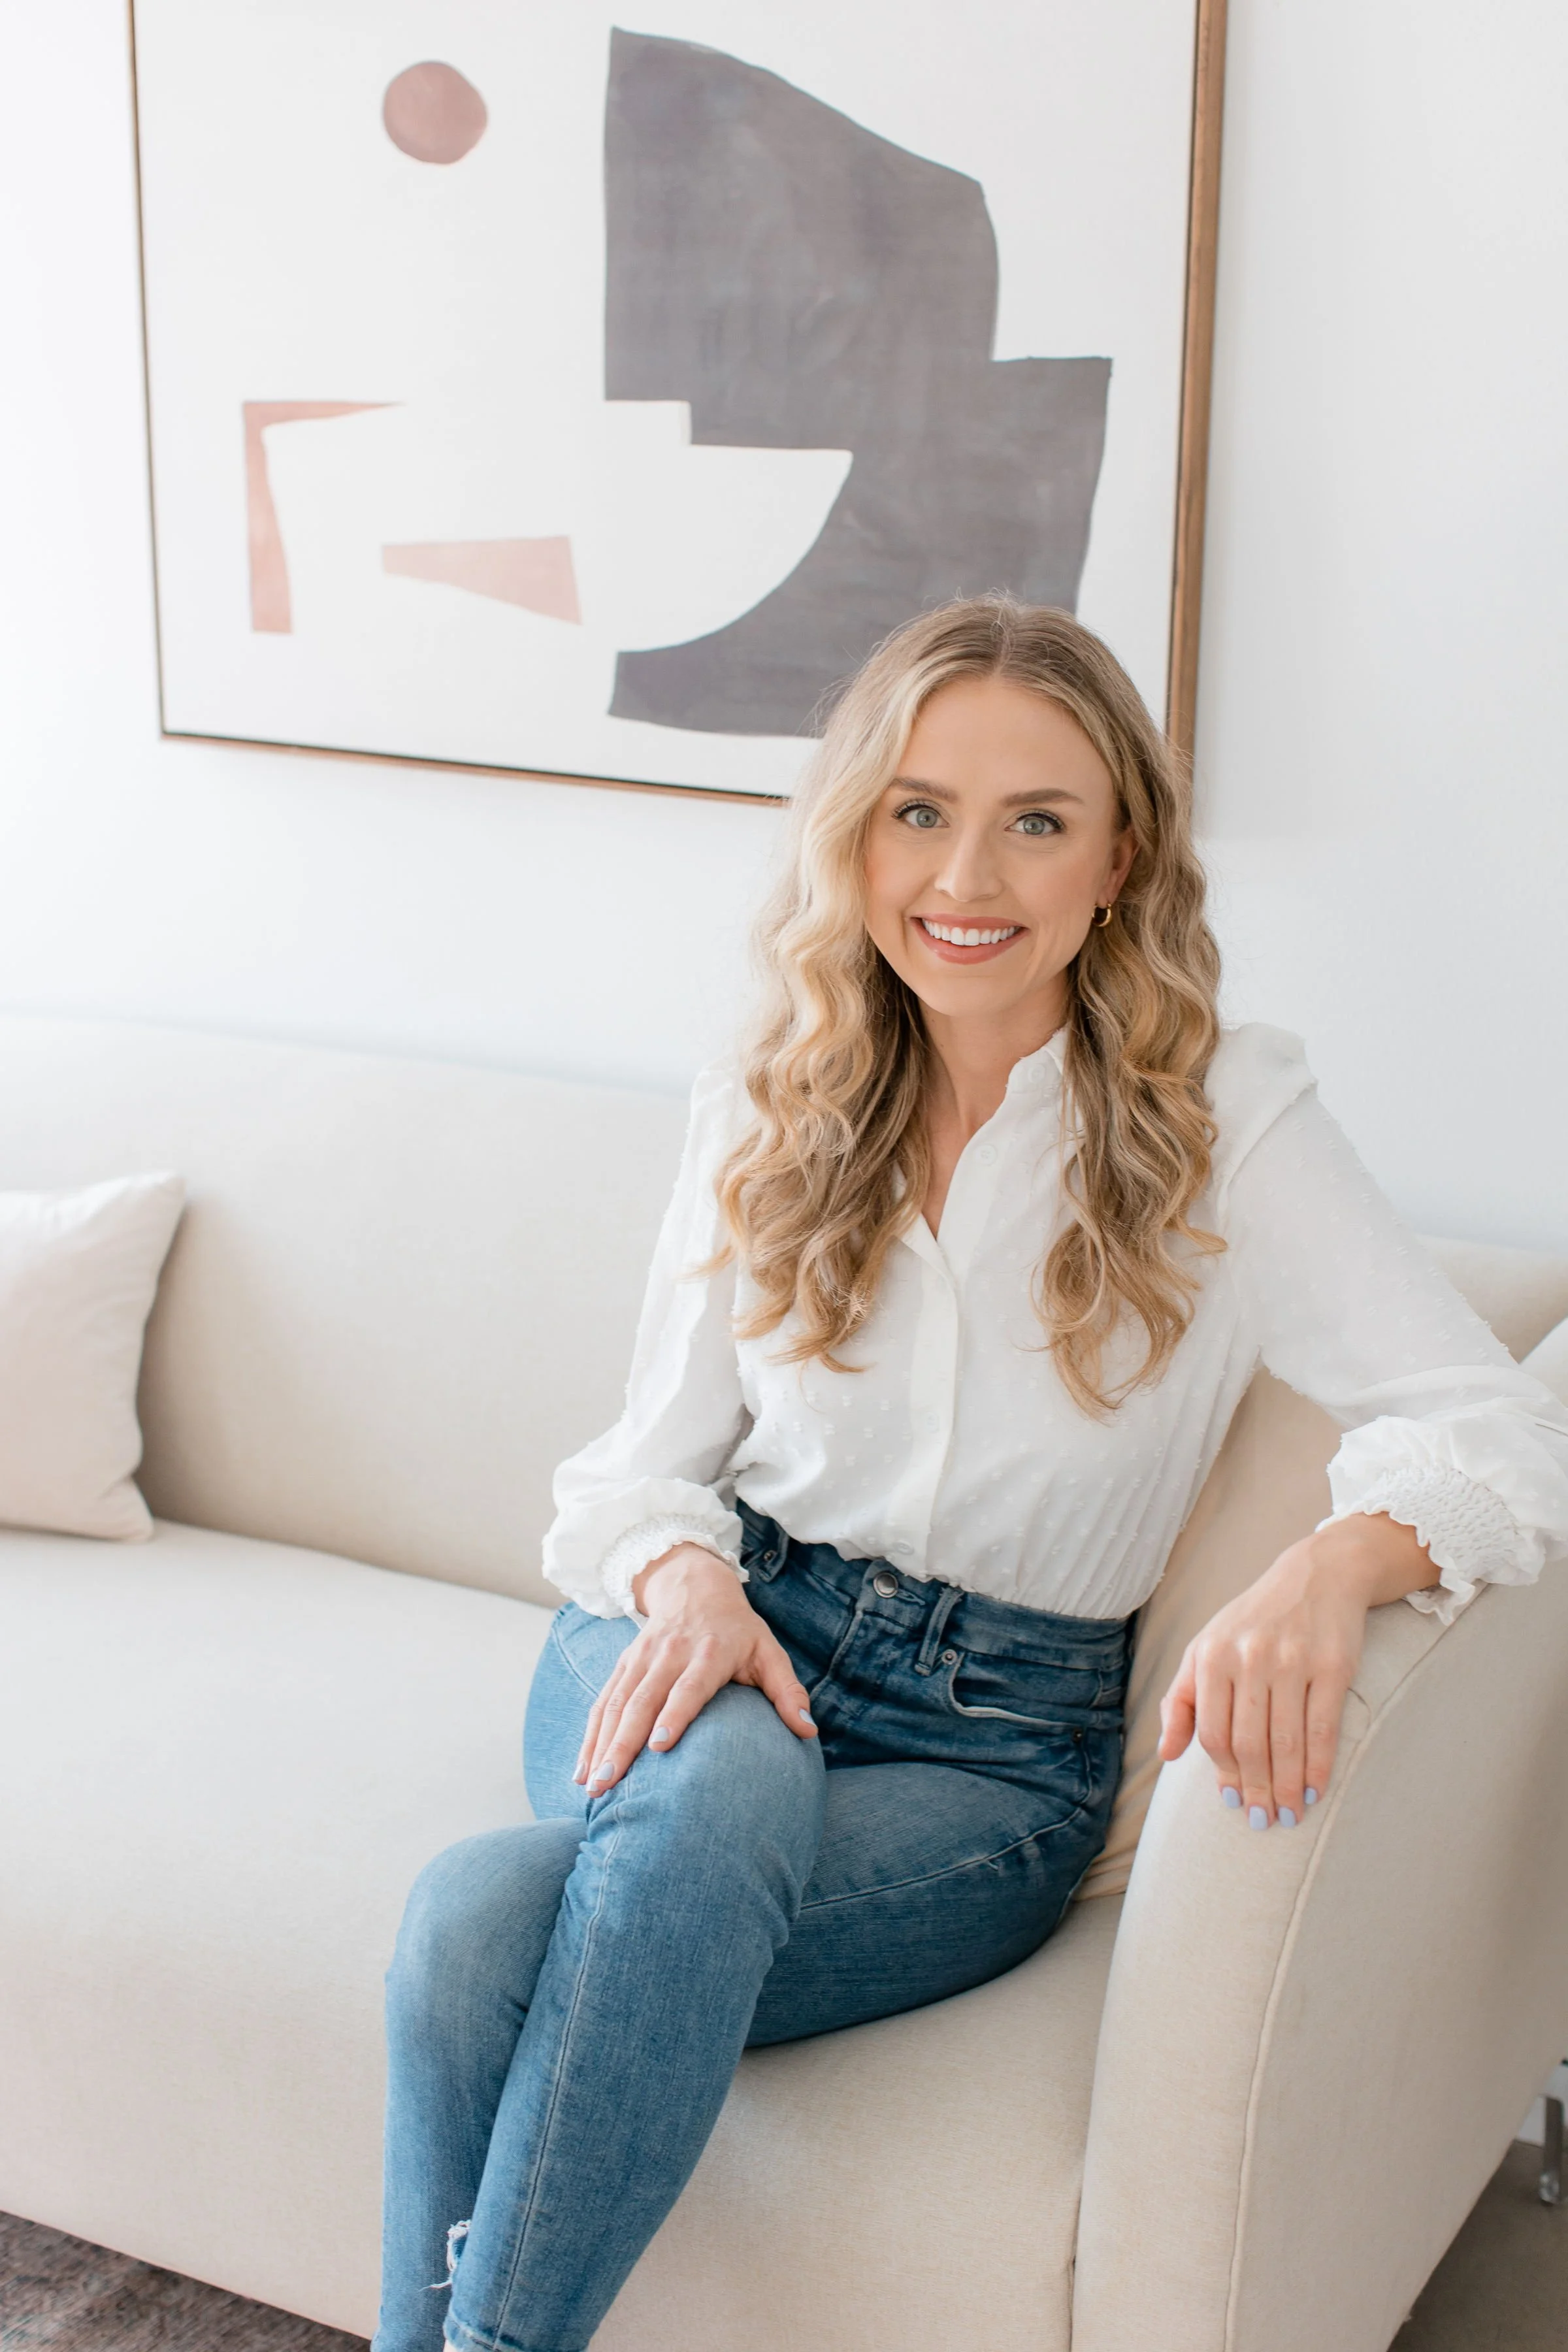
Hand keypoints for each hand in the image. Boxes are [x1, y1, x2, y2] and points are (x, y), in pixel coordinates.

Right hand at [574, 1544, 817, 1795]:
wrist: (694, 1585)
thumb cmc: (738, 1630)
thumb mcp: (768, 1652)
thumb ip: (787, 1691)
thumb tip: (808, 1731)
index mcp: (707, 1653)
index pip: (688, 1686)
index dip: (674, 1714)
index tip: (660, 1746)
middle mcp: (669, 1655)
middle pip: (643, 1700)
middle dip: (623, 1743)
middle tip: (609, 1783)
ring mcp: (641, 1659)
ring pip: (617, 1703)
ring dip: (600, 1744)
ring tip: (591, 1785)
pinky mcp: (624, 1664)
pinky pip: (604, 1701)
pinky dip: (590, 1734)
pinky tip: (581, 1768)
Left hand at [1156, 1513, 1432, 1827]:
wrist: (1317, 1574)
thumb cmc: (1253, 1620)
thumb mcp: (1205, 1647)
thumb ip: (1182, 1700)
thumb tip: (1166, 1755)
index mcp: (1211, 1655)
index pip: (1213, 1733)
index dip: (1224, 1774)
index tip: (1233, 1801)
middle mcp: (1249, 1657)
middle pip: (1249, 1743)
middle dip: (1256, 1790)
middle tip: (1263, 1821)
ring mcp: (1292, 1661)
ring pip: (1286, 1742)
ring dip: (1287, 1787)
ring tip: (1289, 1815)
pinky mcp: (1332, 1665)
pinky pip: (1323, 1728)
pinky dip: (1318, 1766)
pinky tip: (1315, 1789)